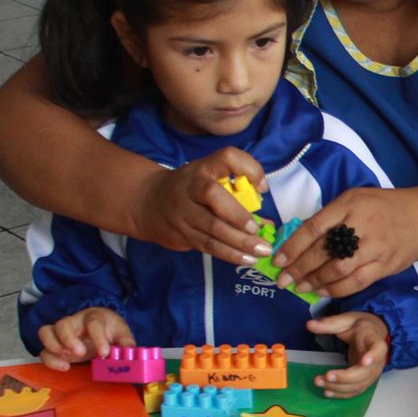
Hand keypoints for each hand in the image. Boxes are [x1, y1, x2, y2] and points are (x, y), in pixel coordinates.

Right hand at [37, 307, 135, 370]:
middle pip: (63, 324)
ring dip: (53, 346)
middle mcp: (74, 323)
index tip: (105, 353)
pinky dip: (49, 360)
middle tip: (80, 352)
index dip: (98, 337)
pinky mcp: (55, 346)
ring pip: (45, 332)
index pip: (93, 323)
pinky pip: (44, 351)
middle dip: (69, 339)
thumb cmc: (109, 329)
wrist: (99, 325)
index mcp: (93, 317)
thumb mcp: (121, 333)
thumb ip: (126, 342)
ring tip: (67, 358)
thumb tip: (131, 353)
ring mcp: (61, 334)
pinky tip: (64, 367)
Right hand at [137, 148, 268, 266]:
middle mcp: (191, 187)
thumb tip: (268, 223)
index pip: (227, 157)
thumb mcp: (209, 179)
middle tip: (256, 229)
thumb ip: (238, 195)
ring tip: (262, 250)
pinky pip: (208, 246)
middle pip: (213, 196)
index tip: (263, 187)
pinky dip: (230, 254)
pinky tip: (247, 259)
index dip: (248, 169)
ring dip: (240, 242)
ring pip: (212, 228)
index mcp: (204, 168)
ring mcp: (183, 212)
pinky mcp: (181, 234)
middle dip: (237, 214)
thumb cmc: (191, 189)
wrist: (148, 202)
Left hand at [273, 187, 417, 300]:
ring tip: (300, 287)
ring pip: (339, 270)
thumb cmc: (382, 207)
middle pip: (324, 251)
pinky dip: (336, 289)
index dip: (293, 246)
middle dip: (299, 268)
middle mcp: (362, 225)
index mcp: (350, 205)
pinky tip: (322, 291)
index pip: (314, 228)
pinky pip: (356, 282)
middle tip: (283, 279)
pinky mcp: (385, 266)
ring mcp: (375, 247)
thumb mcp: (354, 199)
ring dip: (316, 281)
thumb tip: (299, 241)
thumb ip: (330, 216)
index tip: (278, 260)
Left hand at [306, 312, 388, 397]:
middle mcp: (377, 360)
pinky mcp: (365, 381)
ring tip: (319, 382)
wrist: (373, 335)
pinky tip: (327, 392)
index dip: (373, 356)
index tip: (364, 361)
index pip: (378, 349)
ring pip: (358, 385)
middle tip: (327, 375)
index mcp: (374, 341)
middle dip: (345, 377)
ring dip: (339, 387)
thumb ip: (330, 323)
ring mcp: (371, 373)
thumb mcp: (347, 320)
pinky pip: (354, 391)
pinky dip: (341, 394)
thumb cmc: (361, 327)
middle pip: (365, 373)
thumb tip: (309, 324)